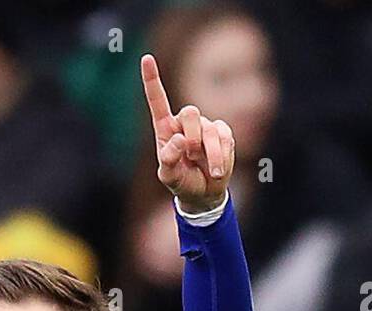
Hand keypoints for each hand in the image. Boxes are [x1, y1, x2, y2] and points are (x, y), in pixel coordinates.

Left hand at [140, 54, 234, 214]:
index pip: (157, 100)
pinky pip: (225, 137)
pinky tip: (217, 169)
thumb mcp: (168, 176)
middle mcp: (184, 122)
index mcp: (165, 128)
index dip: (152, 79)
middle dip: (193, 138)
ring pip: (210, 128)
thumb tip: (180, 139)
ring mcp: (205, 125)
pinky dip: (222, 156)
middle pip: (189, 112)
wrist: (204, 193)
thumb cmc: (181, 182)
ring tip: (208, 171)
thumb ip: (168, 159)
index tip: (146, 58)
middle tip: (192, 157)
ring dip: (209, 154)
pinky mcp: (223, 132)